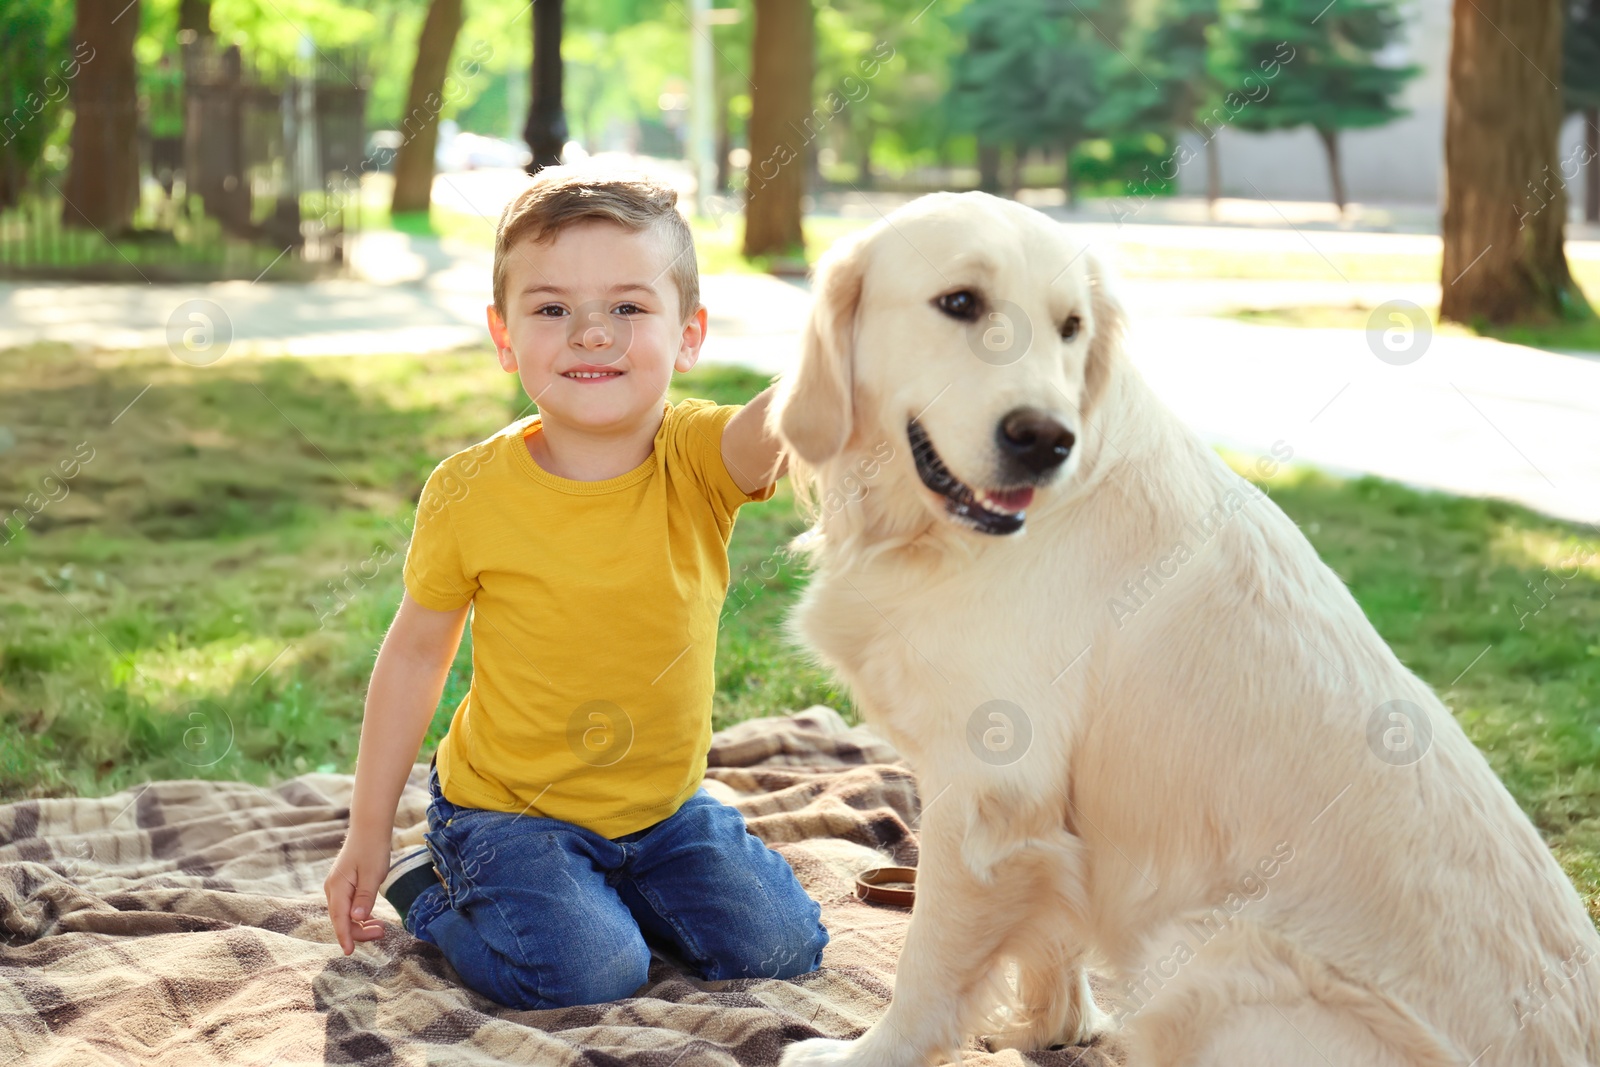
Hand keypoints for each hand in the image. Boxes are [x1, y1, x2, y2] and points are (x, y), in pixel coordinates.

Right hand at [324, 829, 392, 954]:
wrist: (369, 829)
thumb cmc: (372, 849)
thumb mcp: (373, 874)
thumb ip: (365, 897)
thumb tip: (356, 918)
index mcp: (337, 887)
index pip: (339, 919)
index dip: (345, 937)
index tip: (349, 952)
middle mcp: (333, 889)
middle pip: (341, 919)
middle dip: (359, 931)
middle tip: (382, 932)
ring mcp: (336, 887)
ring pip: (344, 914)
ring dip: (360, 924)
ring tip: (381, 928)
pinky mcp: (343, 885)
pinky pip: (348, 906)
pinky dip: (359, 915)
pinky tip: (372, 918)